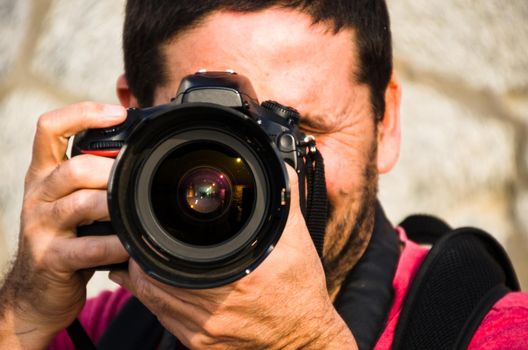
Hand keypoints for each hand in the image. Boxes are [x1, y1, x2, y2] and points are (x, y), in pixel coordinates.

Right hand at [0, 102, 128, 348]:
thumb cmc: (66, 237)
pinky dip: (116, 244)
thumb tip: (138, 150)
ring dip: (116, 206)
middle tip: (137, 181)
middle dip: (112, 172)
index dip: (83, 113)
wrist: (36, 290)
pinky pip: (89, 247)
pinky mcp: (50, 257)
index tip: (119, 114)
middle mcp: (38, 194)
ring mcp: (41, 226)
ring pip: (81, 203)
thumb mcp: (72, 199)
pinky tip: (131, 245)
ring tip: (138, 211)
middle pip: (74, 167)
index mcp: (45, 173)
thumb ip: (93, 176)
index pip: (50, 128)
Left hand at [110, 166, 357, 348]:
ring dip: (143, 279)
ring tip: (145, 259)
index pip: (168, 262)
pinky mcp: (200, 344)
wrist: (304, 337)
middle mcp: (214, 310)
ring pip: (152, 303)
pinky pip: (164, 321)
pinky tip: (158, 287)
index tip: (148, 230)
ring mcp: (204, 331)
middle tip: (143, 241)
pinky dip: (155, 301)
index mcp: (235, 280)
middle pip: (152, 282)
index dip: (149, 244)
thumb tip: (280, 171)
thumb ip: (285, 202)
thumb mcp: (297, 241)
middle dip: (141, 258)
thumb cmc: (299, 292)